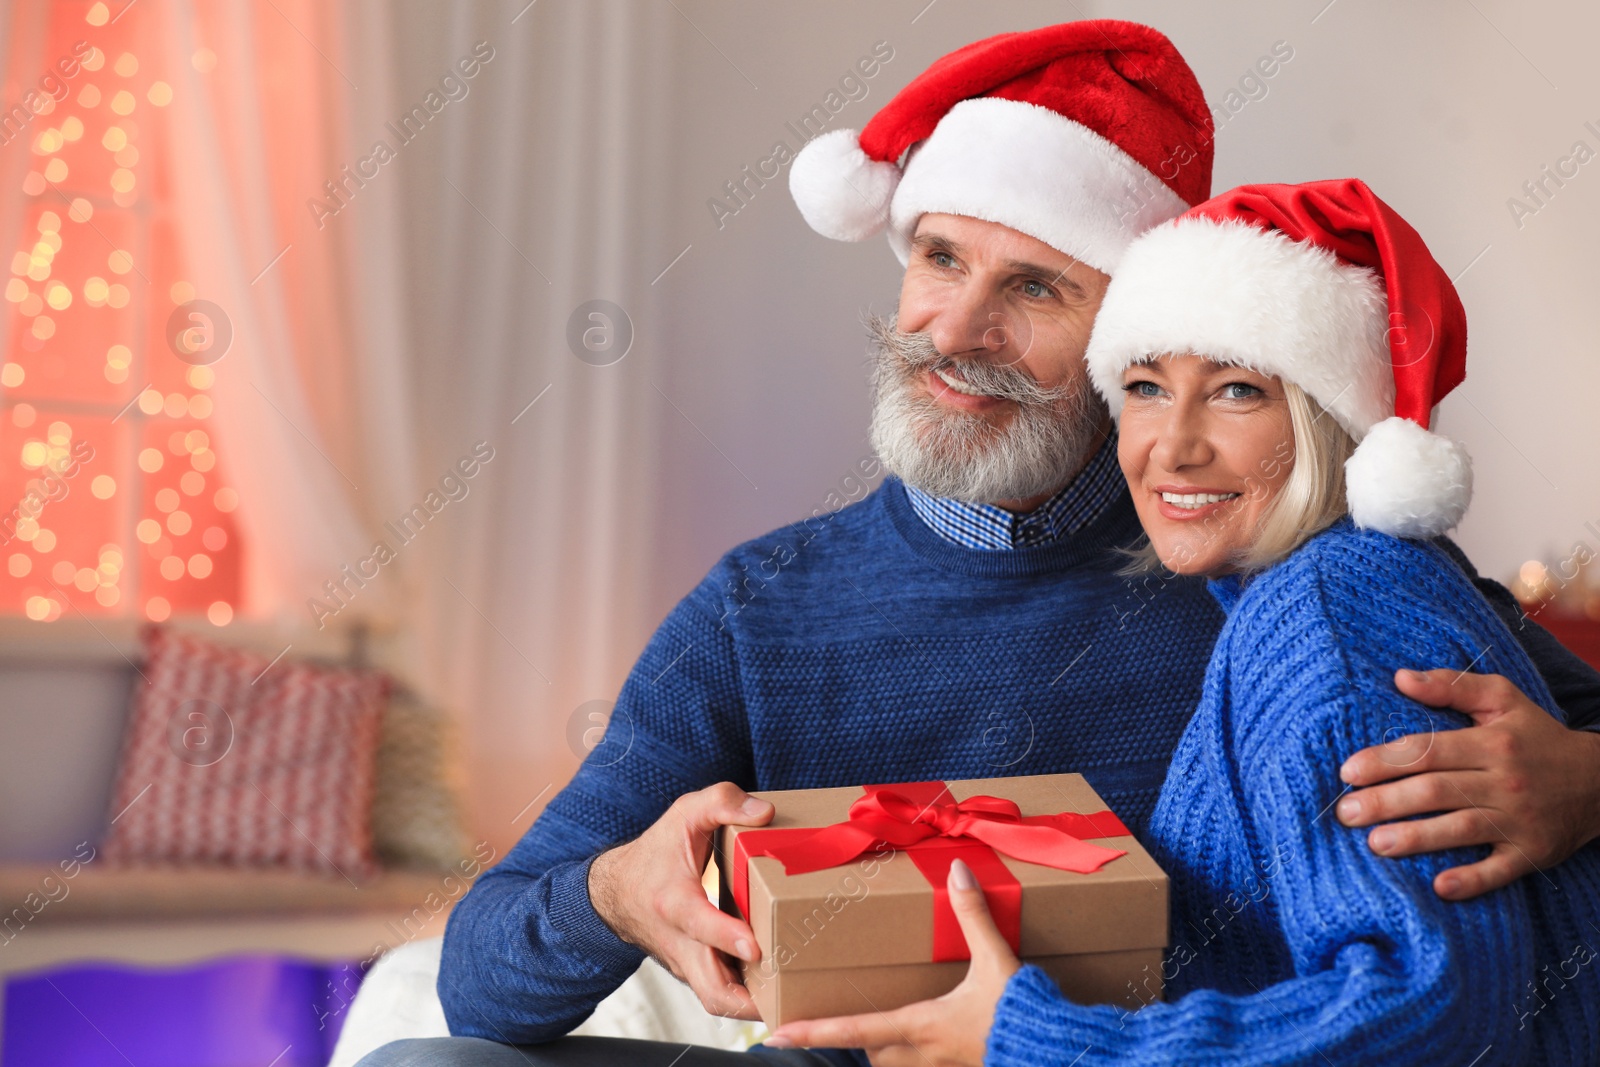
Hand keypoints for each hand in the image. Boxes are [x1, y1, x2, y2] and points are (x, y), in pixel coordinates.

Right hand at [588, 782, 773, 1018]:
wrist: (619, 891)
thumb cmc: (656, 851)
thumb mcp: (684, 814)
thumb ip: (721, 802)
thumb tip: (765, 813)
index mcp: (673, 902)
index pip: (699, 925)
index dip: (726, 936)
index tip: (754, 946)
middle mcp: (680, 942)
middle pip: (711, 991)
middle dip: (749, 1002)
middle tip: (790, 996)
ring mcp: (688, 963)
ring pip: (719, 1001)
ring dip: (756, 1006)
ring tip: (798, 999)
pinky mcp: (697, 972)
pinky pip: (723, 994)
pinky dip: (750, 998)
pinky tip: (784, 989)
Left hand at [765, 859, 1019, 1066]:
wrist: (1059, 1053)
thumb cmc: (1022, 1014)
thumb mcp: (996, 960)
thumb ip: (973, 914)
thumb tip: (958, 871)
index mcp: (920, 1025)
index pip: (852, 1030)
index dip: (811, 1031)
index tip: (773, 1034)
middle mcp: (921, 1055)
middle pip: (868, 1051)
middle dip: (855, 1036)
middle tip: (837, 1015)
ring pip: (893, 1063)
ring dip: (884, 1047)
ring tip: (882, 1023)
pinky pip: (923, 1066)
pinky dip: (915, 1054)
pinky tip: (935, 1036)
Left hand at [1338, 669, 1599, 899]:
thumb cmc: (1537, 736)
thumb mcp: (1502, 699)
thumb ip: (1451, 685)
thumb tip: (1400, 677)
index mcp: (1492, 743)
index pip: (1429, 750)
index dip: (1386, 760)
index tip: (1348, 772)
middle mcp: (1506, 781)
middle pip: (1436, 791)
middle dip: (1386, 802)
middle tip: (1344, 812)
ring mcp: (1520, 820)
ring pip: (1461, 829)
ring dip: (1416, 839)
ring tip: (1374, 844)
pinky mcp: (1533, 853)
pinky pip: (1501, 871)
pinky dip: (1472, 881)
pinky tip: (1439, 887)